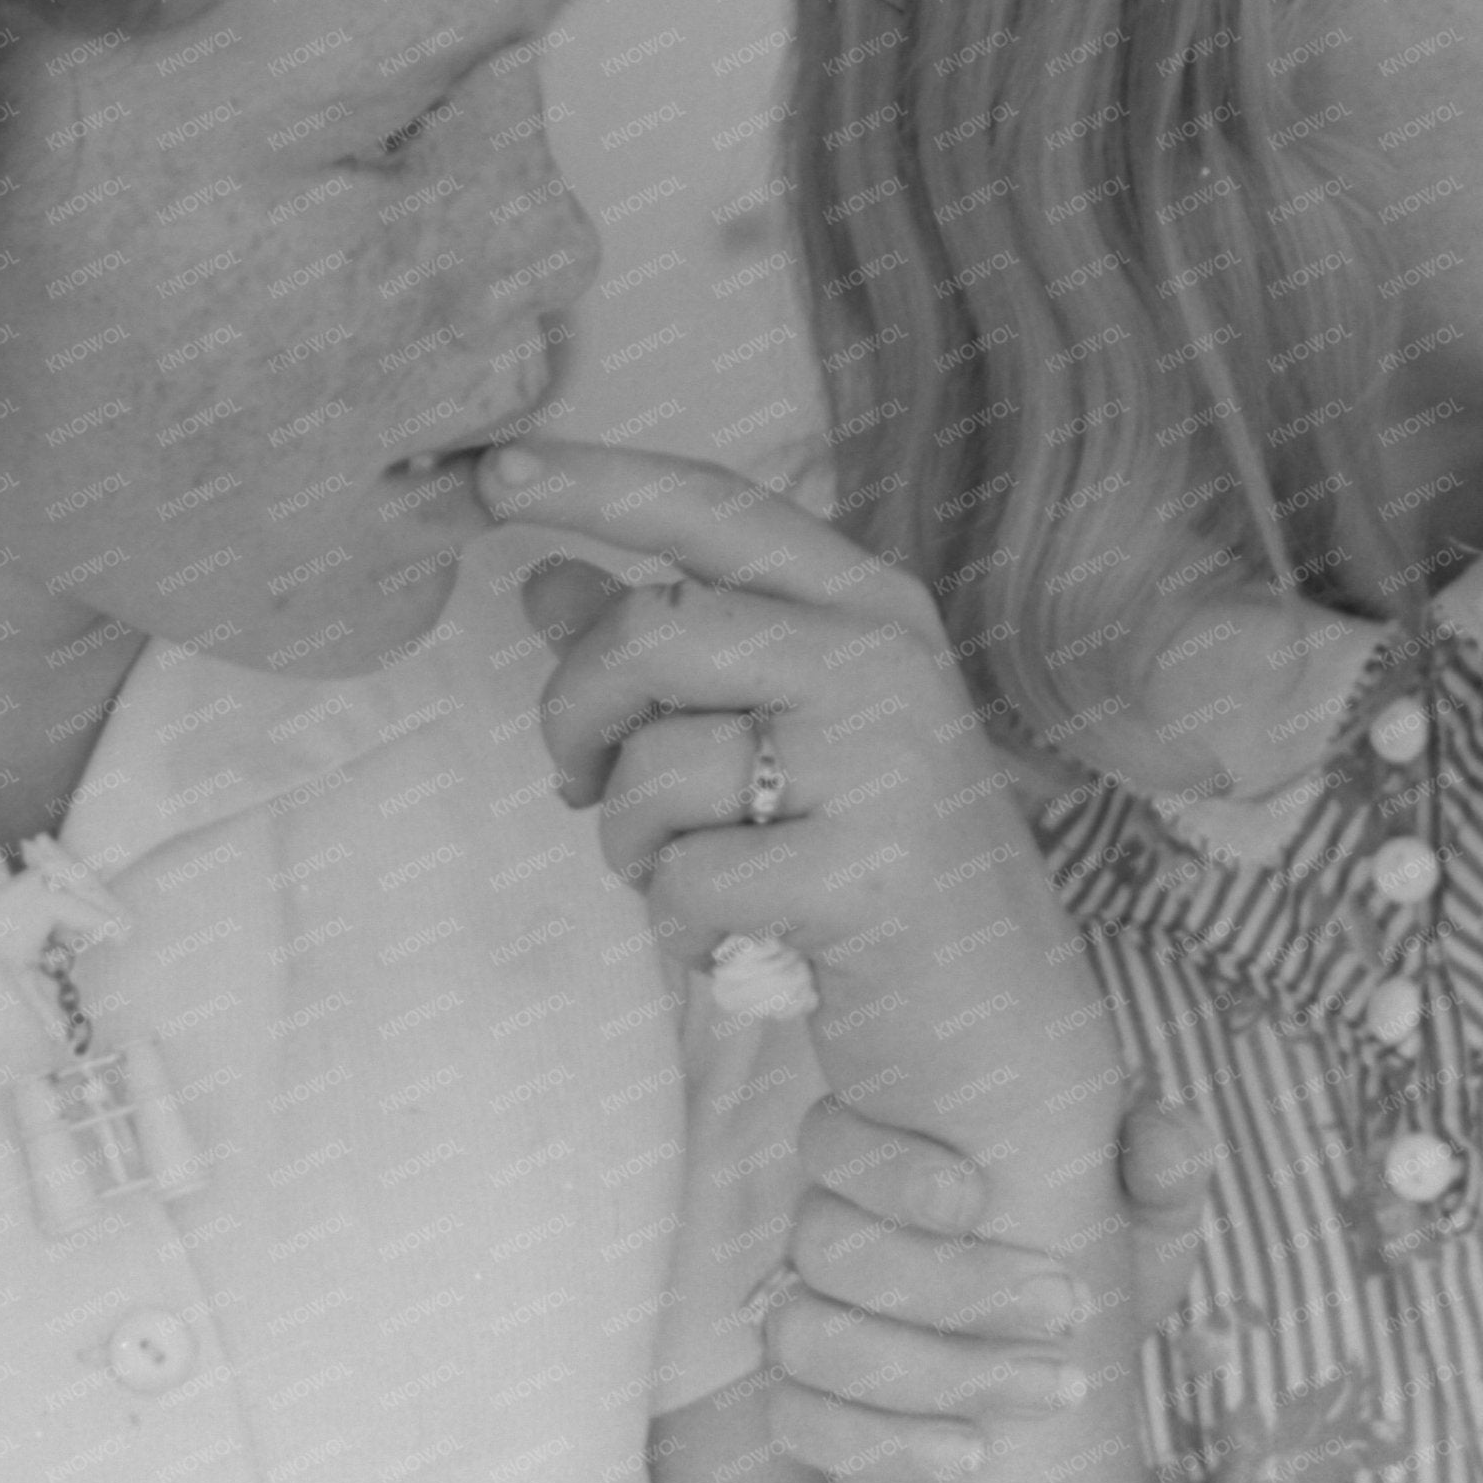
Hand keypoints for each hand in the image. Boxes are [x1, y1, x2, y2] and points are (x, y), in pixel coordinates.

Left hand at [494, 439, 1145, 1482]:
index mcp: (863, 601)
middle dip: (573, 714)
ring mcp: (879, 763)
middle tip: (576, 780)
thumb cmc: (862, 851)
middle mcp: (879, 660)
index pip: (710, 503)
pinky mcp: (864, 874)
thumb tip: (542, 577)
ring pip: (654, 770)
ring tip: (691, 871)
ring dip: (629, 841)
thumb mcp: (775, 727)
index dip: (592, 479)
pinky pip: (685, 879)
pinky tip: (739, 936)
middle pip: (647, 633)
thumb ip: (666, 650)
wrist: (995, 1013)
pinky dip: (679, 922)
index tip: (487, 469)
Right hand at [755, 1088, 1214, 1482]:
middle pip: (828, 1242)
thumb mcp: (1134, 1222)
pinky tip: (971, 1453)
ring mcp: (802, 1318)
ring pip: (807, 1334)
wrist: (1056, 1372)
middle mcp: (826, 1234)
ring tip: (1048, 1391)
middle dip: (948, 1282)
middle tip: (1068, 1308)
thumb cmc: (1084, 1270)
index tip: (974, 1197)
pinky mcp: (802, 1402)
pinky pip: (796, 1418)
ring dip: (927, 1370)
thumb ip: (1157, 1165)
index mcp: (884, 1162)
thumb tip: (1163, 1131)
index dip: (886, 1166)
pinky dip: (881, 1440)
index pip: (832, 1136)